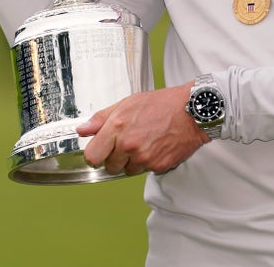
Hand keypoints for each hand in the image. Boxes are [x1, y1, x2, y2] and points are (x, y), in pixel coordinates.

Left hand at [77, 83, 209, 175]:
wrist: (191, 111)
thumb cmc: (161, 104)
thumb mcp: (127, 103)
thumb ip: (101, 118)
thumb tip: (82, 130)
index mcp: (117, 127)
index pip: (92, 156)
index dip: (95, 154)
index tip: (100, 151)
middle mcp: (128, 144)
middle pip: (109, 166)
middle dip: (116, 158)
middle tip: (128, 143)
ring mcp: (143, 157)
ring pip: (128, 170)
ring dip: (133, 161)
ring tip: (145, 142)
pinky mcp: (157, 166)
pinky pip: (145, 170)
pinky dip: (149, 162)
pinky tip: (156, 146)